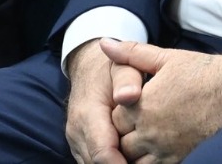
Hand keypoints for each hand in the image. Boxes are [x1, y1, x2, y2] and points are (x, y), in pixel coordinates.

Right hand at [65, 39, 140, 163]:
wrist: (88, 69)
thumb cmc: (111, 70)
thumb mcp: (122, 67)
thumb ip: (127, 80)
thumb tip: (128, 95)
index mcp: (88, 113)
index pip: (102, 152)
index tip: (143, 161)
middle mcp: (77, 131)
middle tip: (146, 159)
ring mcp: (76, 140)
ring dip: (116, 163)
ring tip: (140, 156)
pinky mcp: (79, 146)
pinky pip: (92, 162)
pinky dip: (110, 161)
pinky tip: (128, 156)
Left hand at [102, 40, 221, 163]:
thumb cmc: (201, 72)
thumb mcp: (164, 58)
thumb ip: (131, 53)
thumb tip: (105, 44)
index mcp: (142, 105)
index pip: (113, 118)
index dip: (120, 113)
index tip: (130, 107)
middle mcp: (150, 130)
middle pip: (120, 143)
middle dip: (123, 135)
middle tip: (133, 126)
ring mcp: (164, 148)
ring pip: (133, 160)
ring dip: (133, 152)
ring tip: (142, 140)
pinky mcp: (179, 158)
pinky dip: (149, 162)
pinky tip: (154, 152)